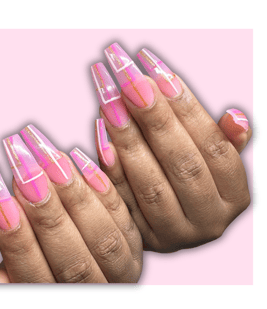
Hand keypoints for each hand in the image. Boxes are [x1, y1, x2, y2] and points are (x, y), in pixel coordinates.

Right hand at [0, 126, 141, 282]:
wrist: (89, 250)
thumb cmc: (53, 261)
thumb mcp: (32, 269)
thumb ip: (18, 272)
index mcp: (66, 301)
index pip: (38, 278)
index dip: (17, 242)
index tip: (0, 199)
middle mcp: (100, 289)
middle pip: (75, 261)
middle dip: (47, 215)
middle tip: (27, 171)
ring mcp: (125, 266)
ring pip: (105, 237)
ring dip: (76, 197)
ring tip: (52, 158)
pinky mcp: (138, 238)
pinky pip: (126, 216)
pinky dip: (104, 189)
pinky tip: (81, 160)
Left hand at [91, 43, 251, 252]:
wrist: (174, 220)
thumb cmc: (194, 177)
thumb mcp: (217, 162)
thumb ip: (225, 141)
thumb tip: (235, 118)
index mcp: (234, 197)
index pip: (214, 146)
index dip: (186, 106)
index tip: (157, 69)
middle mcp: (208, 220)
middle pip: (181, 163)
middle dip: (153, 115)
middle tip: (127, 76)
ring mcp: (173, 234)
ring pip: (150, 184)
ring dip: (128, 136)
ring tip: (109, 97)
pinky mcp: (141, 238)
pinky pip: (123, 202)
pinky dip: (111, 167)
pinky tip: (101, 132)